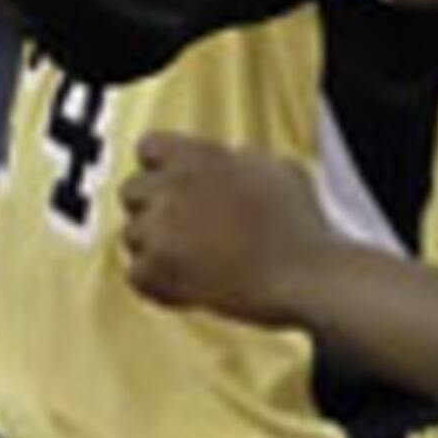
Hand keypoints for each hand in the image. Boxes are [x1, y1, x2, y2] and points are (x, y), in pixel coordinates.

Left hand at [118, 129, 329, 321]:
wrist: (307, 275)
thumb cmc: (300, 227)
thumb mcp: (276, 169)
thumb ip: (239, 160)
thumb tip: (229, 160)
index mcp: (199, 156)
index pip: (148, 147)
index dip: (158, 170)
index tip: (173, 190)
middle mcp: (174, 185)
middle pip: (130, 192)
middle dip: (152, 212)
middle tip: (183, 234)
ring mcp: (162, 226)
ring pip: (131, 236)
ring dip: (156, 252)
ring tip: (194, 265)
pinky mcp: (159, 267)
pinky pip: (136, 276)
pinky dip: (159, 287)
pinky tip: (190, 290)